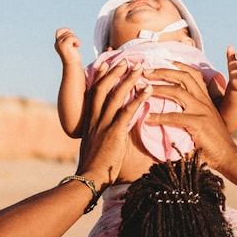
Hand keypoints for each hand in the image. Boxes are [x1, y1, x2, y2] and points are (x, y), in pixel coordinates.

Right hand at [54, 28, 81, 64]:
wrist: (73, 65)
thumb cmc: (73, 57)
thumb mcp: (69, 46)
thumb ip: (67, 40)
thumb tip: (70, 32)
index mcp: (57, 44)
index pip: (59, 31)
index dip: (66, 30)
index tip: (72, 35)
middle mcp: (57, 43)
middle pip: (66, 32)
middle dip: (73, 36)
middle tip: (75, 44)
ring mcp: (60, 44)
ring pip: (70, 35)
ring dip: (75, 39)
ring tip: (76, 46)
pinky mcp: (64, 45)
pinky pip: (72, 37)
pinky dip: (77, 41)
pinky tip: (78, 46)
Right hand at [76, 62, 149, 189]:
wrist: (89, 177)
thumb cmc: (94, 164)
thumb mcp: (94, 143)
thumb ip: (101, 132)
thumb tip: (110, 129)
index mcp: (89, 119)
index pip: (93, 92)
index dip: (100, 76)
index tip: (106, 63)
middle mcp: (94, 118)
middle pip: (103, 88)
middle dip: (115, 72)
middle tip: (127, 59)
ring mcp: (103, 124)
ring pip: (115, 96)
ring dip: (129, 80)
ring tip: (140, 68)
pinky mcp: (114, 133)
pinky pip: (127, 112)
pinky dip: (138, 99)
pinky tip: (148, 90)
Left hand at [143, 64, 236, 169]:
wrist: (228, 157)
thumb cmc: (213, 143)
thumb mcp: (205, 121)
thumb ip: (193, 113)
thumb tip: (176, 111)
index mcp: (206, 99)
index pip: (194, 75)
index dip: (180, 66)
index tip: (165, 61)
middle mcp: (205, 101)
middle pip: (184, 77)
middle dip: (163, 71)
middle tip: (146, 71)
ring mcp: (202, 111)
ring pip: (178, 92)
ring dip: (157, 88)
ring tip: (141, 89)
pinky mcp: (199, 124)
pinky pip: (176, 116)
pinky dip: (160, 116)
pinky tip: (148, 117)